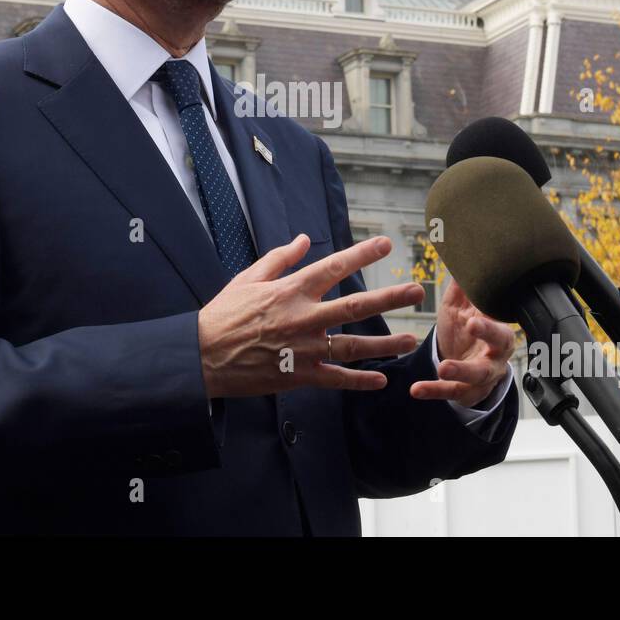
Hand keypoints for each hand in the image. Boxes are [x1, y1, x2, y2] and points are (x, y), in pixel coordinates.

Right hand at [198, 234, 423, 398]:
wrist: (203, 356)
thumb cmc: (224, 314)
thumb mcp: (248, 278)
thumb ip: (280, 259)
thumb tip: (303, 239)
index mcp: (291, 290)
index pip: (333, 266)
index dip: (361, 254)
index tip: (385, 244)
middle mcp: (303, 317)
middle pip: (355, 305)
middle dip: (389, 297)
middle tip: (416, 290)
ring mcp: (304, 349)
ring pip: (354, 344)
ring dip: (385, 342)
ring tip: (410, 338)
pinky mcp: (299, 375)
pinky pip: (336, 378)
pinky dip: (359, 380)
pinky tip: (380, 379)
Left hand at [411, 276, 515, 407]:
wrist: (464, 363)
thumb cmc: (465, 329)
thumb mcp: (461, 307)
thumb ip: (460, 286)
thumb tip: (457, 251)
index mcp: (497, 328)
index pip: (500, 321)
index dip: (490, 322)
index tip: (475, 316)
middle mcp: (496, 353)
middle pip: (500, 346)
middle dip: (487, 336)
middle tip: (472, 326)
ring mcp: (483, 375)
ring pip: (477, 375)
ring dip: (460, 371)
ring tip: (441, 368)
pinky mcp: (466, 392)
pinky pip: (451, 392)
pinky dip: (433, 391)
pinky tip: (416, 389)